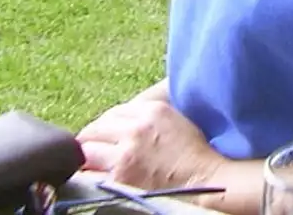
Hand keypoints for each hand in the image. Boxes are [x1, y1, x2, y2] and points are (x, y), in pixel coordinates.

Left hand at [76, 99, 223, 192]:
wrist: (205, 181)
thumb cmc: (194, 154)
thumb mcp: (175, 120)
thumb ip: (148, 115)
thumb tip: (122, 120)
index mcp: (152, 111)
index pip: (113, 113)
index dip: (106, 126)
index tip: (106, 137)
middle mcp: (135, 129)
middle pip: (95, 129)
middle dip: (93, 140)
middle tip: (95, 151)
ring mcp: (125, 154)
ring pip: (87, 150)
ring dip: (89, 157)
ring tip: (95, 165)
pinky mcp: (119, 178)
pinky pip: (90, 174)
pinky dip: (91, 175)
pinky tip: (97, 178)